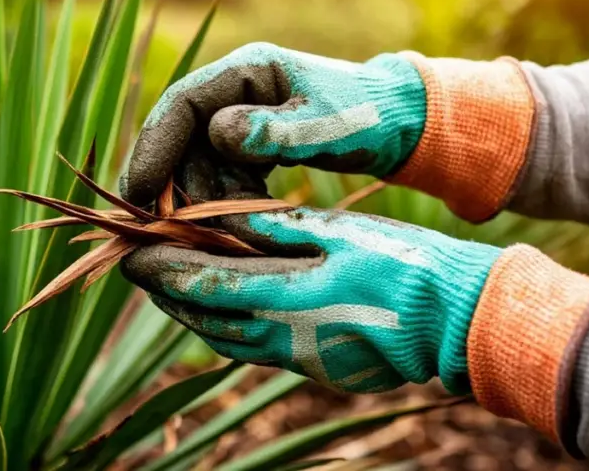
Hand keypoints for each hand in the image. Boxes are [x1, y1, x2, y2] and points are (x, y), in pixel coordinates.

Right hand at [121, 42, 426, 205]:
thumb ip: (278, 130)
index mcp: (247, 71)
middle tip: (163, 233)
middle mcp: (234, 93)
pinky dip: (223, 207)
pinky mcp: (248, 147)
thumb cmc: (368, 115)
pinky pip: (221, 179)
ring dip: (202, 205)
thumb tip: (219, 134)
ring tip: (216, 238)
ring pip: (199, 167)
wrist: (398, 123)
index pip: (181, 105)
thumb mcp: (328, 124)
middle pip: (181, 142)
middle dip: (172, 188)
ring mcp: (239, 120)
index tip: (138, 191)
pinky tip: (238, 231)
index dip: (153, 146)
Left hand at [121, 206, 502, 393]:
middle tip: (138, 264)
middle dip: (165, 291)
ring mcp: (300, 360)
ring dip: (191, 311)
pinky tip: (221, 304)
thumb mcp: (341, 234)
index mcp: (289, 298)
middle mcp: (284, 339)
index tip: (131, 250)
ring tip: (169, 283)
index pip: (205, 281)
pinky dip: (225, 325)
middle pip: (204, 317)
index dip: (161, 267)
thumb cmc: (405, 265)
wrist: (458, 321)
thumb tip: (224, 220)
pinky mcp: (314, 369)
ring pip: (223, 339)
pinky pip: (252, 348)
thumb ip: (279, 230)